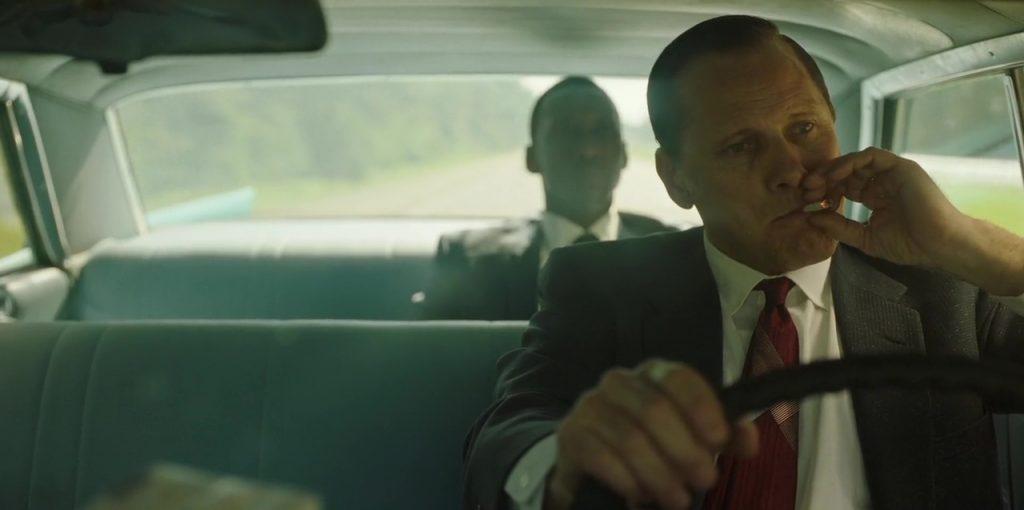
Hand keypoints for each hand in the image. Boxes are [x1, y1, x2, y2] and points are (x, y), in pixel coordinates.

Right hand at [545, 360, 758, 509]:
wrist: (591, 466)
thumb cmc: (651, 447)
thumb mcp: (690, 438)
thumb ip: (721, 436)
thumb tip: (748, 440)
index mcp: (652, 374)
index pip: (678, 378)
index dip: (701, 407)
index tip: (720, 441)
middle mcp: (618, 382)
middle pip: (654, 410)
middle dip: (685, 451)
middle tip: (705, 480)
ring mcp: (590, 406)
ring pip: (629, 438)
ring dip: (659, 475)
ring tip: (678, 500)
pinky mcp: (571, 435)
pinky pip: (601, 456)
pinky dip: (627, 480)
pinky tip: (639, 495)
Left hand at [801, 147, 967, 267]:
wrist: (940, 245)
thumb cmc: (910, 245)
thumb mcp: (865, 238)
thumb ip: (839, 227)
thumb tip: (811, 217)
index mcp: (875, 196)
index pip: (843, 187)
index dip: (824, 192)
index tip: (807, 202)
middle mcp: (882, 181)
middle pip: (846, 172)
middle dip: (822, 179)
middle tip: (805, 190)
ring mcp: (892, 173)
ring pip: (855, 161)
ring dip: (832, 169)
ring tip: (815, 183)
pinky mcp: (900, 167)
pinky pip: (870, 156)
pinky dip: (849, 163)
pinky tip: (834, 176)